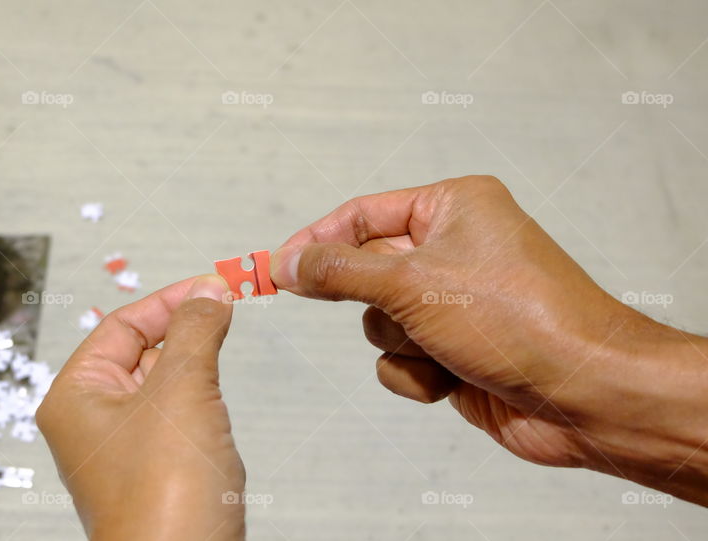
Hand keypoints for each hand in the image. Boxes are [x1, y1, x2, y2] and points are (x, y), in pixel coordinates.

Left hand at [37, 275, 244, 539]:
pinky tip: (218, 408)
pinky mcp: (155, 474)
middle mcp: (91, 422)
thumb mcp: (181, 390)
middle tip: (227, 306)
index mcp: (75, 397)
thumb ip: (195, 331)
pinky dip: (200, 404)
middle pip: (139, 352)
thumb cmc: (164, 494)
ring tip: (224, 353)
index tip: (213, 285)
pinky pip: (176, 421)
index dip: (169, 300)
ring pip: (161, 386)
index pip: (120, 326)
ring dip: (194, 367)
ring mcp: (122, 451)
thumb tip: (210, 292)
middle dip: (184, 330)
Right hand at [270, 175, 707, 504]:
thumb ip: (339, 271)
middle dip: (373, 301)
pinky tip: (453, 376)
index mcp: (453, 208)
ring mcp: (455, 304)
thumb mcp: (413, 282)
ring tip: (441, 345)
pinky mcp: (455, 350)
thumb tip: (288, 262)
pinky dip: (417, 374)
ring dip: (400, 342)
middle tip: (370, 306)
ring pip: (380, 322)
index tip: (276, 266)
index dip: (317, 239)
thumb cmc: (519, 318)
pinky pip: (401, 360)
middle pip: (367, 271)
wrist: (582, 393)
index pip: (364, 214)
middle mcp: (455, 250)